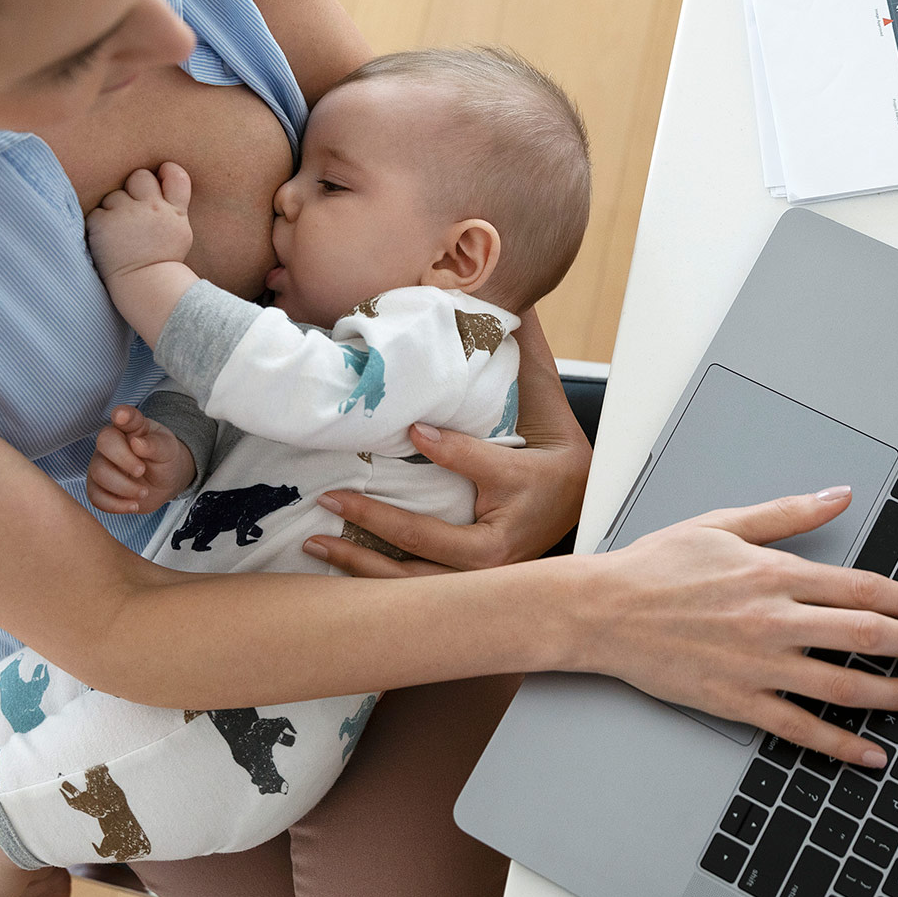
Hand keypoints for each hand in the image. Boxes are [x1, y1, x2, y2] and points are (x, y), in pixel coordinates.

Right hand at [86, 406, 197, 514]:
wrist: (164, 482)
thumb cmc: (164, 459)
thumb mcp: (168, 449)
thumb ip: (156, 444)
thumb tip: (137, 443)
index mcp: (131, 427)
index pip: (124, 416)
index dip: (122, 415)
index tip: (122, 417)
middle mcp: (111, 443)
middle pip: (104, 443)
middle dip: (124, 460)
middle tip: (141, 471)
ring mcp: (101, 464)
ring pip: (99, 473)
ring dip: (123, 487)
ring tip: (144, 492)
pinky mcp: (99, 487)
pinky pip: (95, 496)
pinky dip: (115, 505)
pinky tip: (133, 505)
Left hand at [88, 163, 194, 285]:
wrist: (145, 288)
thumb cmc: (163, 263)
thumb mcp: (181, 233)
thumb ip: (174, 208)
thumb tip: (165, 179)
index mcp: (174, 212)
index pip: (175, 175)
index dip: (167, 171)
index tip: (160, 178)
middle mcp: (152, 208)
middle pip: (140, 176)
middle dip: (134, 189)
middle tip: (132, 213)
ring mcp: (126, 214)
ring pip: (114, 195)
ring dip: (114, 209)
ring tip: (120, 234)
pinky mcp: (103, 223)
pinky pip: (97, 213)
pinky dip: (99, 226)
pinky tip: (107, 242)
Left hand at [307, 308, 587, 575]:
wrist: (581, 507)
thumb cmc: (556, 453)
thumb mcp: (547, 404)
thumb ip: (526, 356)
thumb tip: (516, 302)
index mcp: (525, 491)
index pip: (480, 467)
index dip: (448, 450)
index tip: (412, 431)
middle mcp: (502, 546)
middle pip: (431, 539)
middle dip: (377, 520)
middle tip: (332, 496)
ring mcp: (481, 577)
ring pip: (415, 581)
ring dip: (360, 563)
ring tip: (316, 540)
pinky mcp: (464, 590)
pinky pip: (412, 594)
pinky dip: (370, 583)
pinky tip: (333, 567)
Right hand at [582, 492, 897, 768]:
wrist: (604, 611)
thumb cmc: (657, 566)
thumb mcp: (724, 524)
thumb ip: (788, 513)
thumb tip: (839, 495)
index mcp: (774, 573)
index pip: (862, 588)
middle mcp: (775, 620)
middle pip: (865, 636)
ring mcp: (760, 666)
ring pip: (845, 686)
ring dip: (894, 694)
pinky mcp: (739, 701)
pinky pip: (803, 729)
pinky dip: (842, 745)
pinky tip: (871, 753)